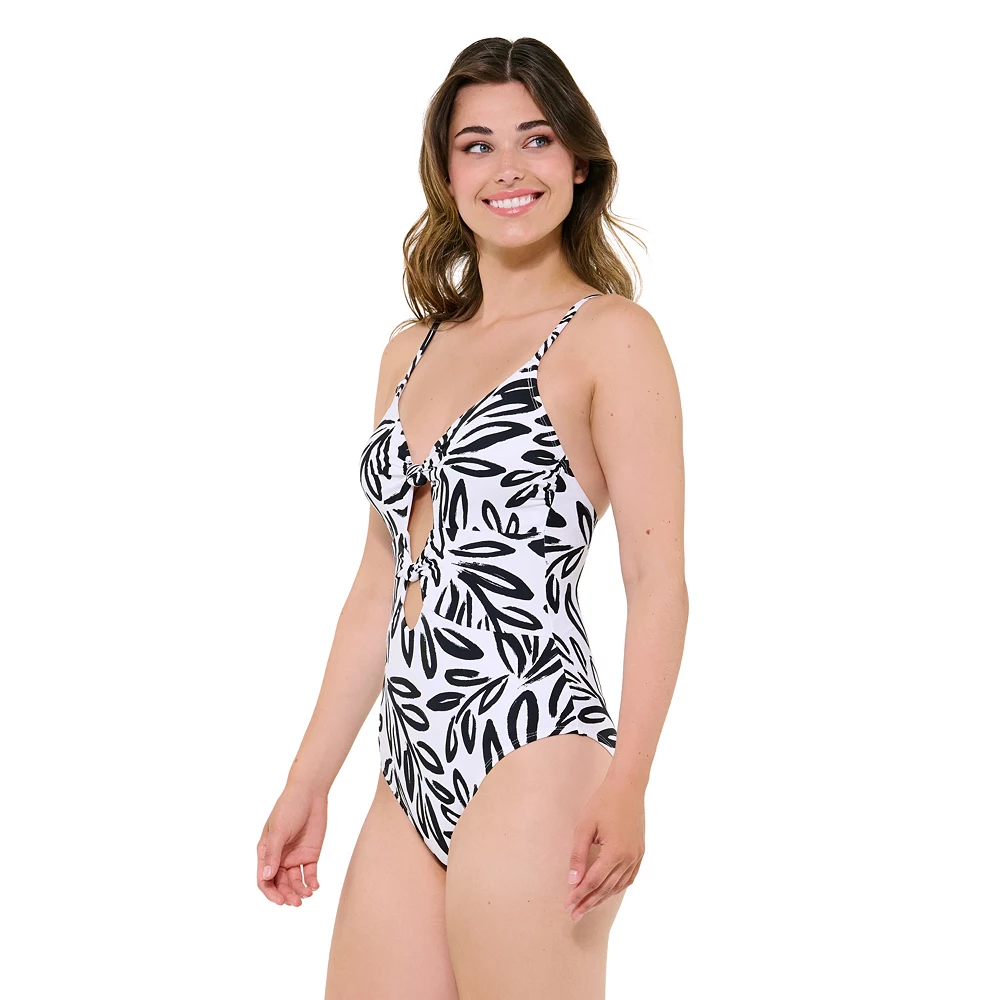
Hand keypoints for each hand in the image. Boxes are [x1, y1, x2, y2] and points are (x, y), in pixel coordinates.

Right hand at [257, 784, 327, 905]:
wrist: (310, 793)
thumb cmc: (289, 807)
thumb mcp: (279, 830)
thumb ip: (273, 854)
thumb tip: (266, 877)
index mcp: (266, 852)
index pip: (264, 879)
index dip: (271, 893)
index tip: (280, 901)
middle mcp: (279, 858)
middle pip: (280, 884)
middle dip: (287, 894)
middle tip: (296, 902)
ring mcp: (295, 856)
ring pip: (295, 881)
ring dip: (300, 890)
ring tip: (308, 894)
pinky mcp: (310, 854)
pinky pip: (309, 873)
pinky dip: (311, 881)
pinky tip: (315, 886)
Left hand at [564, 774, 644, 920]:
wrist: (627, 787)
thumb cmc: (603, 803)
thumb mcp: (585, 827)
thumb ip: (578, 855)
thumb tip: (573, 880)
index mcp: (615, 852)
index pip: (594, 881)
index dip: (579, 894)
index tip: (568, 905)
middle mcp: (629, 858)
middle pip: (606, 888)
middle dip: (589, 902)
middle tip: (574, 914)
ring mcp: (637, 857)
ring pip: (618, 886)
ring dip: (602, 898)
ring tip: (587, 907)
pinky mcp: (640, 853)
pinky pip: (629, 878)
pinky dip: (617, 888)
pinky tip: (608, 892)